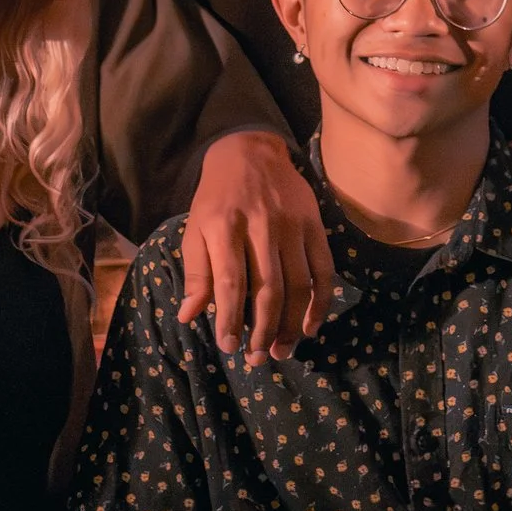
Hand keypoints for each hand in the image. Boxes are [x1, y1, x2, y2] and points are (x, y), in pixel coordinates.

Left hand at [178, 130, 334, 366]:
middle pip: (268, 288)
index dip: (229, 319)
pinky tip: (310, 327)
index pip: (230, 281)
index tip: (228, 347)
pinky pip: (323, 270)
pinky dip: (320, 303)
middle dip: (262, 330)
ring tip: (281, 351)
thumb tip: (188, 315)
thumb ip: (196, 272)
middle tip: (257, 358)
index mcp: (224, 226)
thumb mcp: (195, 228)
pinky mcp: (315, 225)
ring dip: (291, 324)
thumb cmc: (217, 198)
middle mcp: (262, 225)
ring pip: (298, 284)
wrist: (250, 152)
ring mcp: (292, 225)